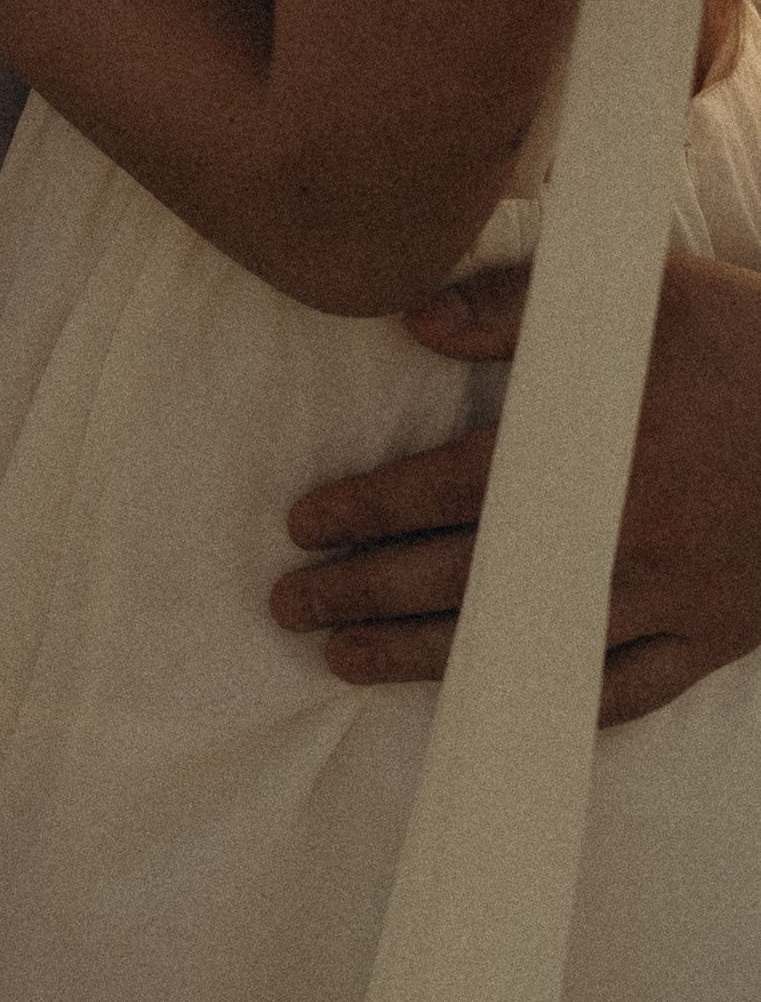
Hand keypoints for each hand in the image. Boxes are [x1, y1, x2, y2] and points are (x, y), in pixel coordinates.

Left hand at [270, 251, 760, 724]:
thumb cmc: (748, 341)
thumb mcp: (638, 295)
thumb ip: (514, 306)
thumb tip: (411, 323)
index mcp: (585, 454)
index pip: (441, 493)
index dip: (362, 511)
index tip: (301, 525)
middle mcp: (613, 540)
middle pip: (460, 579)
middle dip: (361, 593)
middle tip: (287, 604)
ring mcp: (668, 599)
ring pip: (524, 647)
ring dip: (423, 658)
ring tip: (345, 660)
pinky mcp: (716, 637)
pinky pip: (625, 691)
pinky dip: (553, 703)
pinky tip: (492, 706)